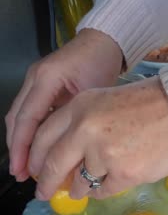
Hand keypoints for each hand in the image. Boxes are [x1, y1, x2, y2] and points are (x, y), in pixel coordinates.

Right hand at [5, 29, 122, 180]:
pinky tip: (38, 147)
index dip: (22, 147)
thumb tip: (65, 146)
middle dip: (17, 148)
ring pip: (20, 116)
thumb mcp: (92, 91)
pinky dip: (32, 130)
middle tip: (22, 173)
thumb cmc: (102, 63)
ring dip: (22, 141)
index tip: (22, 168)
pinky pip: (31, 111)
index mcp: (45, 78)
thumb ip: (74, 115)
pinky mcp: (41, 84)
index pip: (27, 118)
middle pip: (16, 118)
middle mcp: (34, 78)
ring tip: (27, 166)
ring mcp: (35, 80)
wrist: (103, 41)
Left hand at [29, 77, 167, 199]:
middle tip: (44, 192)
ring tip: (82, 189)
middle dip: (46, 182)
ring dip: (80, 188)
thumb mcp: (110, 99)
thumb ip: (85, 122)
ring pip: (80, 181)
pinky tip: (109, 184)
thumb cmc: (155, 101)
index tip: (36, 168)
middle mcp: (85, 129)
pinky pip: (104, 190)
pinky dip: (104, 190)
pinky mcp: (124, 173)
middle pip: (53, 164)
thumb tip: (70, 155)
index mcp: (81, 106)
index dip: (36, 156)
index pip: (44, 136)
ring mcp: (104, 153)